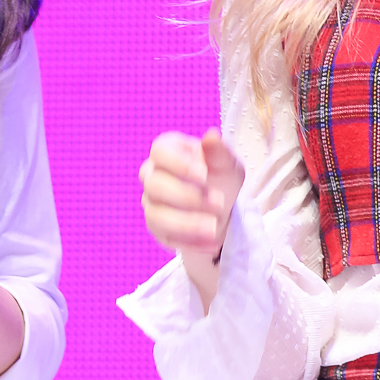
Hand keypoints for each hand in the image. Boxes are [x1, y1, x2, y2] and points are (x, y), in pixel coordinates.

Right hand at [139, 128, 244, 258]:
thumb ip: (219, 152)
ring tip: (215, 229)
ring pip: (156, 215)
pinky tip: (211, 243)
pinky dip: (190, 241)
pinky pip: (165, 237)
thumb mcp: (227, 164)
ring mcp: (151, 202)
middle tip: (219, 203)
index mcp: (168, 151)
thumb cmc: (220, 178)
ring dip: (187, 224)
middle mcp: (152, 174)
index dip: (179, 164)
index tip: (204, 175)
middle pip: (155, 185)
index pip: (159, 151)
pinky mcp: (156, 227)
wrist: (221, 208)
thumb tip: (212, 136)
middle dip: (187, 197)